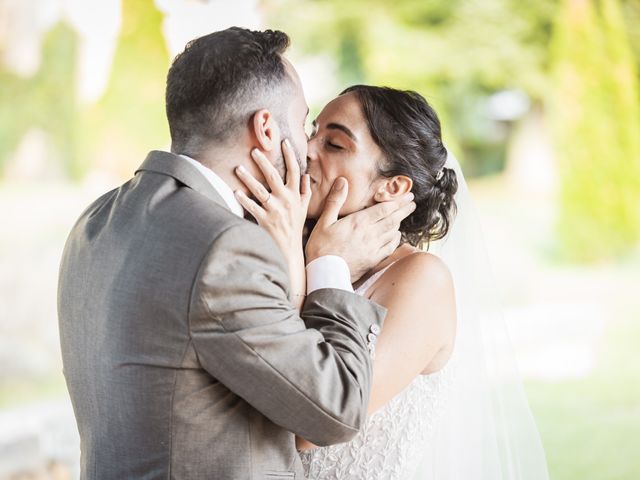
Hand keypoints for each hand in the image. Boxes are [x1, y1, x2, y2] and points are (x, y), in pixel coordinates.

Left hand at [234, 139, 310, 307]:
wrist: (289, 250)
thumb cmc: (295, 228)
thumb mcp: (304, 209)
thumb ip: (305, 192)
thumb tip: (306, 176)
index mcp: (296, 195)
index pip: (295, 170)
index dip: (290, 155)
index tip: (284, 141)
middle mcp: (286, 200)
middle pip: (274, 176)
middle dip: (264, 162)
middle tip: (254, 150)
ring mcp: (275, 210)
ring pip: (261, 190)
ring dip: (248, 179)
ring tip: (238, 168)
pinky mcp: (265, 220)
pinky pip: (253, 207)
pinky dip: (244, 200)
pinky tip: (235, 192)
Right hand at [305, 178, 414, 282]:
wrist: (325, 273)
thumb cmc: (321, 247)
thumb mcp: (324, 221)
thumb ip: (335, 201)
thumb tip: (342, 181)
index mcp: (358, 222)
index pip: (384, 209)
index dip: (398, 201)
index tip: (407, 196)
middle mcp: (369, 234)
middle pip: (393, 219)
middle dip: (404, 209)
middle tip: (412, 202)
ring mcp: (373, 248)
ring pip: (392, 232)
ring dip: (400, 222)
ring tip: (404, 215)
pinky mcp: (373, 260)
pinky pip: (389, 247)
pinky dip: (395, 239)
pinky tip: (396, 235)